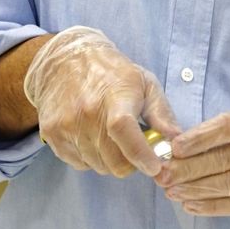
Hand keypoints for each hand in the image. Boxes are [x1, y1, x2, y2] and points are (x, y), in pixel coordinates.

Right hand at [21, 26, 179, 177]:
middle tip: (135, 147)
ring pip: (98, 166)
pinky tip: (93, 137)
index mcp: (114, 97)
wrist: (65, 61)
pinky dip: (91, 158)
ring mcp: (66, 125)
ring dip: (110, 160)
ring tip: (111, 137)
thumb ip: (162, 114)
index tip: (154, 167)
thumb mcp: (145, 84)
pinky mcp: (52, 134)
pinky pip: (80, 164)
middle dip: (131, 163)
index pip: (123, 130)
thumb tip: (177, 141)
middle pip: (114, 161)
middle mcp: (86, 112)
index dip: (140, 154)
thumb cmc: (112, 73)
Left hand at [157, 109, 229, 227]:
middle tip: (163, 174)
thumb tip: (175, 148)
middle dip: (190, 167)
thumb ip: (220, 136)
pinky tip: (191, 205)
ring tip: (172, 191)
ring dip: (197, 188)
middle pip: (227, 158)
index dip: (201, 136)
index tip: (175, 147)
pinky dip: (212, 207)